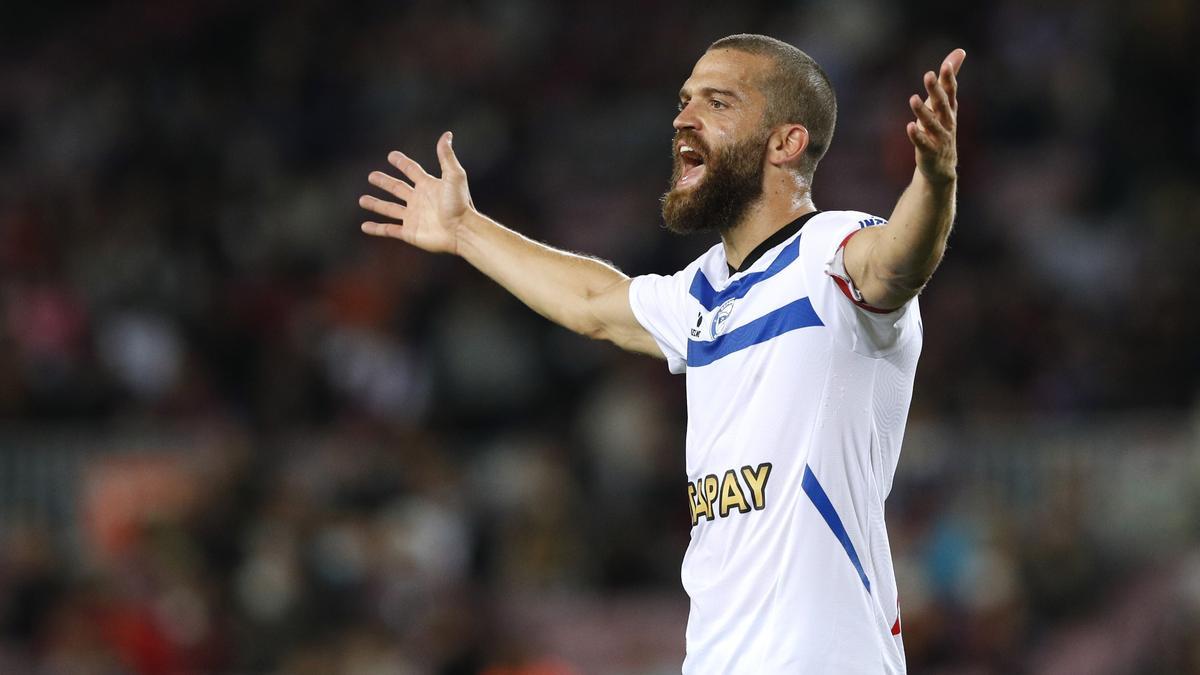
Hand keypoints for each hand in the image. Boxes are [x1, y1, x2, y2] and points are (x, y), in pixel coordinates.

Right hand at [359, 131, 473, 254]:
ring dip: (376, 204)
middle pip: (397, 189)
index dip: (402, 163)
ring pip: (390, 209)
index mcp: (428, 186)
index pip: (412, 171)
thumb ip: (446, 156)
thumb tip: (447, 134)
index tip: (392, 155)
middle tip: (371, 176)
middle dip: (384, 182)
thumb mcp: (454, 175)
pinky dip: (376, 228)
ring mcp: (413, 217)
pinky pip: (389, 230)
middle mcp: (419, 201)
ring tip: (362, 200)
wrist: (461, 230)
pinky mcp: (410, 232)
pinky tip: (364, 226)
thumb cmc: (460, 203)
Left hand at [907, 49, 964, 185]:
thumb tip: (960, 51)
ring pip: (932, 123)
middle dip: (936, 90)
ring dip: (923, 111)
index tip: (945, 65)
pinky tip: (909, 126)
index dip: (949, 79)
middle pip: (942, 105)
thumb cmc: (941, 128)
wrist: (941, 166)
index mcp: (949, 109)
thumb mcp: (944, 103)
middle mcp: (947, 122)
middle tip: (928, 75)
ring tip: (913, 98)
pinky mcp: (929, 151)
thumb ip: (948, 79)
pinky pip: (923, 143)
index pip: (951, 92)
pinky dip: (917, 135)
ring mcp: (939, 138)